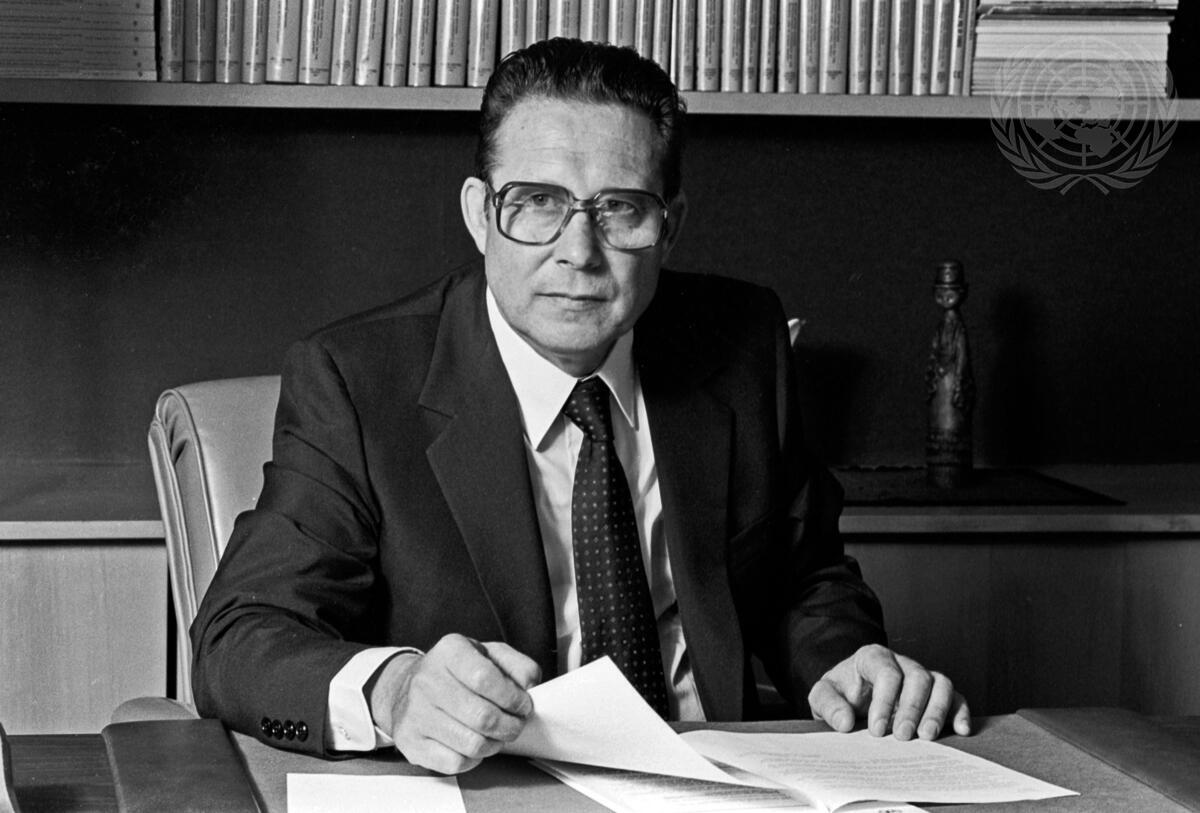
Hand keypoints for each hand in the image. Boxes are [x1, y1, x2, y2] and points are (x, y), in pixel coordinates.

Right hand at [367, 633, 540, 773]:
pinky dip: (473, 759)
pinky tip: (474, 744)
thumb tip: (530, 684)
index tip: (523, 705)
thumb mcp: (488, 654)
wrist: (407, 687)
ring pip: (472, 744)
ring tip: (497, 734)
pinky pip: (455, 763)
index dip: (513, 698)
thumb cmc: (456, 672)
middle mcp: (427, 681)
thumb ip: (517, 664)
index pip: (485, 678)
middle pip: (482, 717)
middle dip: (510, 725)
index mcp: (449, 651)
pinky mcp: (411, 743)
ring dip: (495, 744)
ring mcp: (415, 714)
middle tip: (516, 723)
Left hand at [807, 644, 969, 740]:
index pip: (886, 673)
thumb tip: (845, 722)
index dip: (884, 701)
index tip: (876, 731)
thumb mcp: (822, 695)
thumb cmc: (840, 694)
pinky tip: (960, 731)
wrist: (851, 696)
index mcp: (873, 657)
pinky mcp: (936, 694)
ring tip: (927, 737)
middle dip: (911, 708)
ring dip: (937, 711)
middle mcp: (901, 663)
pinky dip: (960, 712)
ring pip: (940, 683)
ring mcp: (922, 676)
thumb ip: (828, 704)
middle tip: (903, 737)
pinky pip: (955, 697)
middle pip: (917, 677)